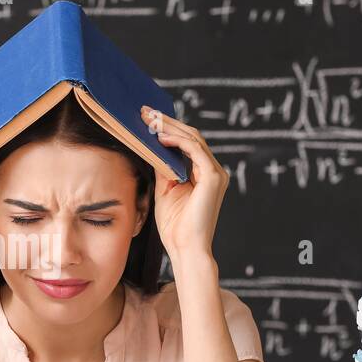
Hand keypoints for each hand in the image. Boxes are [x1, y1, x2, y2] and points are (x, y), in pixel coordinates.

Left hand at [141, 105, 228, 260]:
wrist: (186, 248)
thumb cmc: (175, 226)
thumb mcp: (164, 190)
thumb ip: (163, 169)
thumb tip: (152, 148)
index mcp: (204, 174)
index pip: (187, 143)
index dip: (168, 128)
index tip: (147, 119)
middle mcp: (213, 171)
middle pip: (191, 136)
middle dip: (167, 122)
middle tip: (145, 112)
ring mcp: (216, 173)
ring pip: (193, 139)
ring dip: (169, 127)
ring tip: (149, 120)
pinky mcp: (214, 178)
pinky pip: (195, 150)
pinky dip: (177, 141)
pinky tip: (160, 137)